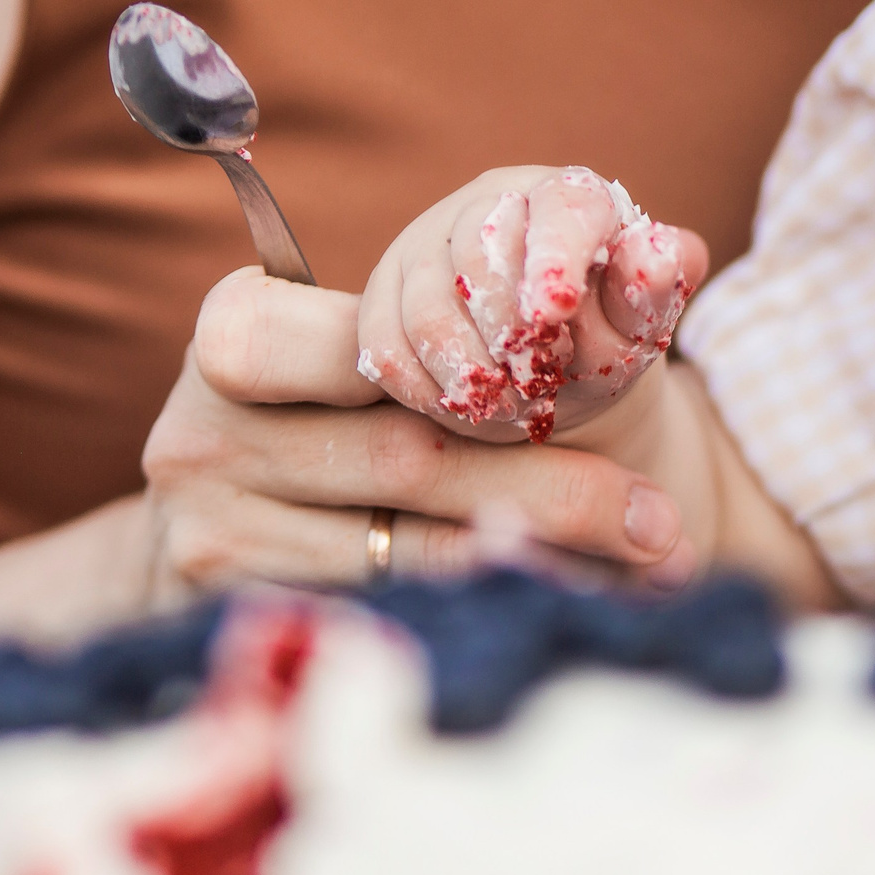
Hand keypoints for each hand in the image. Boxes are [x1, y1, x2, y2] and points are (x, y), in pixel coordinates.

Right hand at [141, 268, 698, 592]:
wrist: (257, 502)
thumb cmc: (363, 394)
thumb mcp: (407, 328)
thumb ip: (509, 293)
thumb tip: (673, 254)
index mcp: (237, 333)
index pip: (374, 347)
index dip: (487, 372)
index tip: (606, 388)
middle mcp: (201, 437)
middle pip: (412, 460)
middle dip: (557, 491)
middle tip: (664, 520)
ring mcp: (213, 537)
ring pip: (410, 554)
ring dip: (546, 564)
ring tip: (653, 565)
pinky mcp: (239, 619)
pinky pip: (395, 616)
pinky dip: (495, 609)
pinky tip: (576, 609)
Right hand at [354, 166, 707, 444]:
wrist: (557, 375)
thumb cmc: (611, 335)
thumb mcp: (643, 319)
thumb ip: (655, 286)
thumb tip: (663, 255)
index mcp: (568, 195)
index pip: (562, 207)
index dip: (554, 257)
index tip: (553, 314)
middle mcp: (490, 203)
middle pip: (479, 254)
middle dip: (507, 332)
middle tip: (536, 387)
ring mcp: (426, 244)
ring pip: (426, 305)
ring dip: (467, 369)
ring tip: (508, 408)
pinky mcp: (383, 296)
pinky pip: (381, 344)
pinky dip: (420, 387)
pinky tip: (460, 408)